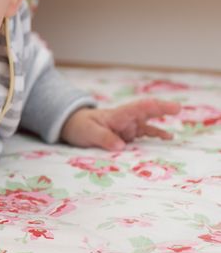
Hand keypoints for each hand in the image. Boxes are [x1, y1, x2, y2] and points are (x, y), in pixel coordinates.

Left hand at [60, 98, 180, 150]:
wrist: (74, 127)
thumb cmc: (81, 126)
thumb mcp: (88, 131)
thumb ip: (104, 137)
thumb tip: (121, 146)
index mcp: (117, 115)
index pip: (135, 108)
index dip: (149, 106)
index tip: (161, 106)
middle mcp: (126, 119)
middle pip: (146, 112)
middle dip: (161, 109)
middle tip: (177, 108)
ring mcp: (129, 127)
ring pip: (147, 125)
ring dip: (160, 129)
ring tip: (172, 136)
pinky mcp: (128, 136)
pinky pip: (144, 136)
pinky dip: (154, 137)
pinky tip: (167, 139)